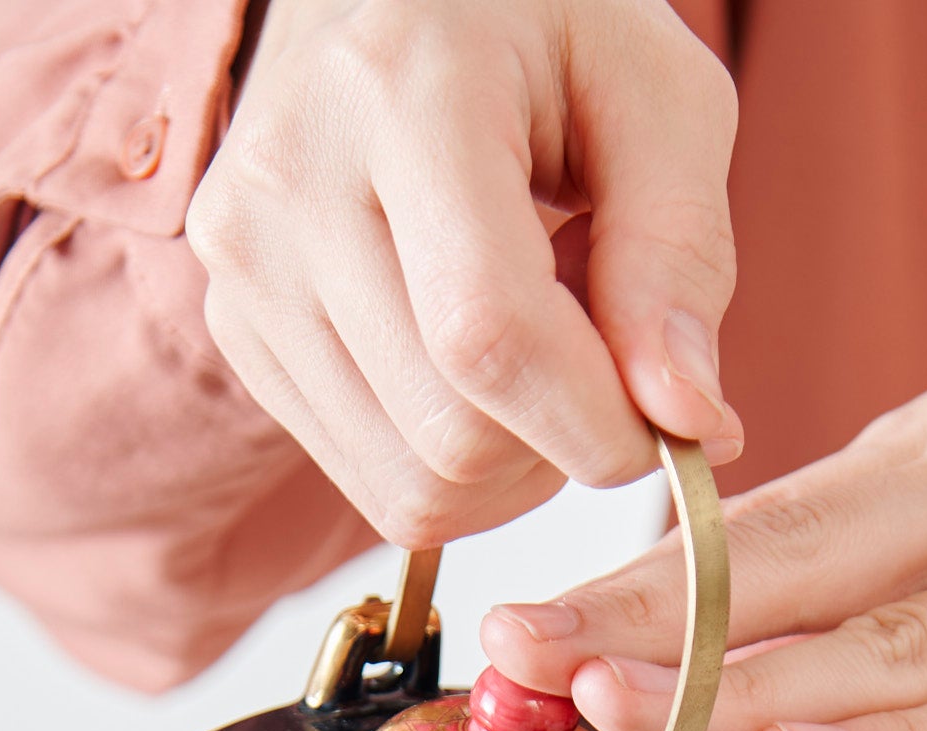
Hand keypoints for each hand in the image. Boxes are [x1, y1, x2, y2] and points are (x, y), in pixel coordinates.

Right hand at [187, 0, 741, 547]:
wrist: (402, 1)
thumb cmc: (545, 33)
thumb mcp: (661, 100)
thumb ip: (682, 258)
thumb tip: (687, 423)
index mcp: (397, 92)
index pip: (490, 336)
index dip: (599, 424)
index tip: (677, 427)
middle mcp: (287, 181)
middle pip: (452, 437)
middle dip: (565, 439)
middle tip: (601, 342)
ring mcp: (244, 265)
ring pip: (414, 486)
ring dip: (515, 463)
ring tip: (538, 339)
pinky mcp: (239, 331)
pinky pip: (379, 484)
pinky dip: (457, 463)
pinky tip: (475, 365)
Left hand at [479, 340, 926, 730]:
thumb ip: (900, 554)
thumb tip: (762, 627)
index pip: (763, 523)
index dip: (635, 578)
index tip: (522, 622)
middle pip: (796, 565)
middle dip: (645, 617)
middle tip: (520, 657)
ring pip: (890, 638)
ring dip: (747, 680)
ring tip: (624, 712)